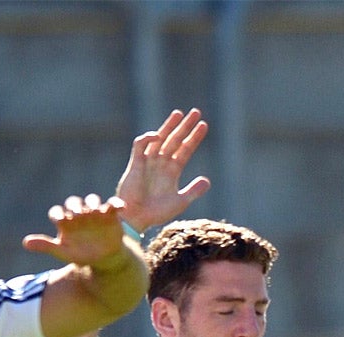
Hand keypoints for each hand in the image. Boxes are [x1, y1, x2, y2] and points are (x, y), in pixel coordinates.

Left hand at [22, 194, 130, 266]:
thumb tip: (25, 243)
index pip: (57, 212)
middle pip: (74, 202)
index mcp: (65, 222)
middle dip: (75, 206)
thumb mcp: (64, 252)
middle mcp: (79, 214)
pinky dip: (116, 204)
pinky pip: (112, 204)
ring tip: (95, 212)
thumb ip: (46, 246)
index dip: (58, 215)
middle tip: (78, 215)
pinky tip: (120, 208)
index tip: (61, 221)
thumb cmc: (83, 255)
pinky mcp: (110, 214)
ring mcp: (94, 213)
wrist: (105, 260)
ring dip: (92, 203)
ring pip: (92, 199)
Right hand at [114, 108, 211, 230]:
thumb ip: (193, 191)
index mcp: (172, 172)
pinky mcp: (136, 163)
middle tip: (196, 112)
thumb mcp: (179, 202)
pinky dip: (148, 138)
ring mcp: (148, 162)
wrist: (137, 218)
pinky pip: (141, 145)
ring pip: (159, 138)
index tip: (204, 125)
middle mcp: (161, 163)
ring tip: (180, 114)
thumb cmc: (156, 213)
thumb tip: (207, 180)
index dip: (194, 138)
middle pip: (175, 140)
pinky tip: (158, 135)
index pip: (185, 150)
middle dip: (184, 126)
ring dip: (169, 126)